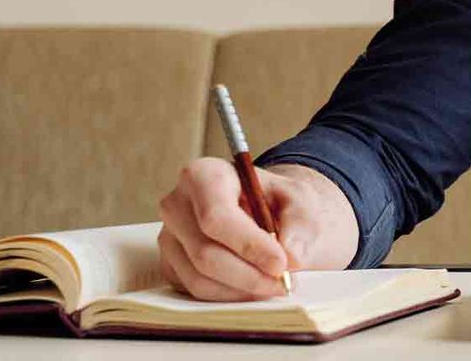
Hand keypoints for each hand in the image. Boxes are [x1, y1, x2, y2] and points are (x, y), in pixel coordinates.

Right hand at [157, 158, 359, 300]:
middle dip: (249, 275)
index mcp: (204, 174)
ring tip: (274, 285)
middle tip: (284, 283)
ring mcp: (169, 237)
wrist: (266, 212)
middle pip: (205, 253)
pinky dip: (230, 296)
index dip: (249, 245)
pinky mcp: (171, 266)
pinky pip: (196, 292)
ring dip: (242, 290)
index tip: (281, 264)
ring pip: (200, 278)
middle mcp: (177, 204)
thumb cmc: (278, 201)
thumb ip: (300, 223)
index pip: (216, 216)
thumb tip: (292, 257)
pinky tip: (254, 287)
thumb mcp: (299, 199)